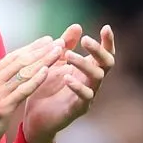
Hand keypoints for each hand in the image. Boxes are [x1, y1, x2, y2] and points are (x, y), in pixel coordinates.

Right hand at [0, 36, 64, 142]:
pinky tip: (47, 71)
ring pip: (24, 72)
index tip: (45, 40)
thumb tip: (12, 72)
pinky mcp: (2, 107)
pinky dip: (36, 79)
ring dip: (43, 60)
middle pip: (20, 60)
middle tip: (57, 41)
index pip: (12, 57)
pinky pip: (22, 90)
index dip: (31, 47)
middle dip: (40, 50)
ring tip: (58, 51)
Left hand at [23, 24, 115, 142]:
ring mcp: (87, 96)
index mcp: (87, 69)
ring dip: (84, 64)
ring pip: (97, 77)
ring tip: (69, 55)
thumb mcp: (54, 62)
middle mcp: (91, 81)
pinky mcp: (78, 109)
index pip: (104, 54)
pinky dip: (77, 86)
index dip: (108, 42)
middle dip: (99, 50)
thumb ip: (65, 45)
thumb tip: (77, 26)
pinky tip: (67, 77)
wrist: (34, 117)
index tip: (106, 27)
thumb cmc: (46, 88)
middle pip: (107, 64)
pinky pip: (85, 97)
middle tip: (86, 40)